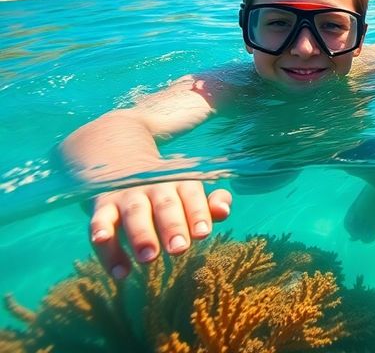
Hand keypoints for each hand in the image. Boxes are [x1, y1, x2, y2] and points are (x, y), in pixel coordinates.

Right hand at [89, 180, 231, 278]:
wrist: (122, 166)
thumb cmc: (169, 193)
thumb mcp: (191, 194)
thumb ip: (210, 204)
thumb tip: (224, 211)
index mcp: (181, 184)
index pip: (192, 196)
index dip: (198, 214)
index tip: (203, 234)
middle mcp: (154, 188)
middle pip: (165, 205)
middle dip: (172, 227)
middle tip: (179, 249)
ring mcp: (127, 196)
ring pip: (134, 213)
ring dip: (141, 235)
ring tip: (149, 258)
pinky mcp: (102, 207)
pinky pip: (100, 222)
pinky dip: (102, 238)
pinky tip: (111, 260)